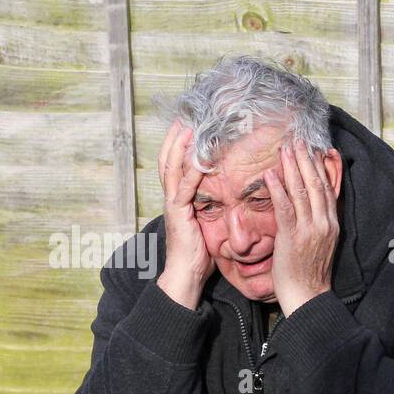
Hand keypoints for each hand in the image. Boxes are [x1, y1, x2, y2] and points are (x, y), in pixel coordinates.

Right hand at [156, 119, 214, 308]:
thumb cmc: (197, 254)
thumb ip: (210, 209)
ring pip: (173, 169)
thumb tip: (225, 200)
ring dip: (180, 148)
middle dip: (174, 139)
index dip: (179, 146)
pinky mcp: (179, 214)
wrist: (185, 275)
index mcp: (178, 200)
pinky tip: (200, 160)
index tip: (187, 127)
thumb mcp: (205, 226)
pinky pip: (185, 189)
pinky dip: (192, 173)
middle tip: (183, 118)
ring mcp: (173, 205)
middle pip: (168, 161)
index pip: (176, 166)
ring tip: (187, 128)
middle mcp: (172, 198)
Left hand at [265, 139, 339, 315]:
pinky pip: (285, 208)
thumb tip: (309, 206)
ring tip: (286, 148)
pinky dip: (278, 190)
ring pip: (302, 192)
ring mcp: (310, 230)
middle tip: (298, 140)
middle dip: (307, 160)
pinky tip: (271, 175)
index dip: (321, 167)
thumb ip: (316, 222)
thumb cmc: (309, 273)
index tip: (314, 149)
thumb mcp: (320, 243)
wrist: (308, 296)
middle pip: (316, 185)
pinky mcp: (293, 238)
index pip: (328, 189)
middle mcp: (324, 224)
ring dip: (293, 168)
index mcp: (332, 224)